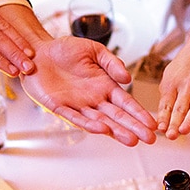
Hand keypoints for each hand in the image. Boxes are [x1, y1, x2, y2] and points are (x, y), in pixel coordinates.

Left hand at [19, 35, 158, 146]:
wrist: (37, 51)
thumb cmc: (64, 50)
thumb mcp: (93, 50)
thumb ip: (111, 63)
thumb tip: (127, 79)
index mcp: (104, 85)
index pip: (126, 103)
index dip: (139, 114)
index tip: (152, 124)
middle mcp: (93, 99)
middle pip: (117, 116)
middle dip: (134, 127)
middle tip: (149, 139)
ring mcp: (77, 105)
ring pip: (101, 121)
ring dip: (116, 131)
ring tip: (131, 140)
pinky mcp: (59, 107)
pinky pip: (76, 117)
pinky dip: (89, 124)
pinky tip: (102, 130)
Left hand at [156, 40, 189, 138]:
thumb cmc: (186, 65)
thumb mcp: (170, 75)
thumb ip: (166, 95)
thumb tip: (161, 117)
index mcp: (173, 83)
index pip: (166, 104)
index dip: (163, 117)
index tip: (160, 129)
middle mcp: (188, 84)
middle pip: (180, 107)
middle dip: (174, 123)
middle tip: (170, 136)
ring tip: (183, 131)